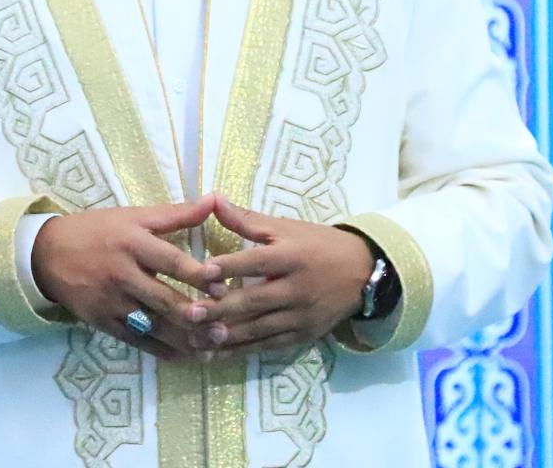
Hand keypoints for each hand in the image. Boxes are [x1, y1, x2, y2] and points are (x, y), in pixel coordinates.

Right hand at [32, 197, 223, 359]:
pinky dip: (164, 350)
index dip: (197, 274)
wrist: (46, 255)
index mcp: (132, 243)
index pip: (170, 261)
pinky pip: (138, 341)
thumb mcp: (134, 216)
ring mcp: (112, 302)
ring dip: (184, 339)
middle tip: (224, 326)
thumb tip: (215, 199)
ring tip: (213, 346)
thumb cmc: (96, 231)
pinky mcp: (104, 323)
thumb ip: (177, 214)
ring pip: (153, 325)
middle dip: (194, 315)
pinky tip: (188, 356)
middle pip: (163, 298)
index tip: (222, 283)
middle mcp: (122, 274)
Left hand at [193, 198, 375, 358]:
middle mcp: (297, 288)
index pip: (258, 262)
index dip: (231, 266)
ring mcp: (301, 316)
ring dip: (226, 336)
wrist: (363, 272)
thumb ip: (247, 219)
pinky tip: (215, 354)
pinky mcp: (302, 335)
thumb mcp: (286, 227)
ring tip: (195, 338)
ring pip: (259, 328)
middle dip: (221, 309)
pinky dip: (241, 351)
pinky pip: (268, 346)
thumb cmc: (318, 245)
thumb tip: (212, 198)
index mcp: (292, 256)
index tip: (204, 271)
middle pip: (255, 300)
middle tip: (189, 313)